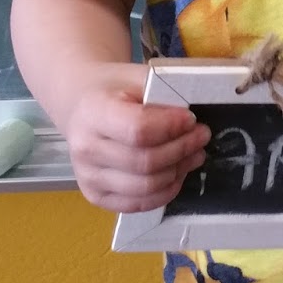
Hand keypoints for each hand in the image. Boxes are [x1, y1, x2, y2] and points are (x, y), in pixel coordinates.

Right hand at [65, 63, 211, 211]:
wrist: (80, 106)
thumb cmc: (114, 90)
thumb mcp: (136, 77)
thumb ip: (163, 95)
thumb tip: (191, 122)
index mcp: (93, 112)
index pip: (138, 129)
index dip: (171, 127)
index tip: (191, 119)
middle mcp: (85, 149)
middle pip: (145, 162)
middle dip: (182, 149)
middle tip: (202, 136)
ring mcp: (88, 177)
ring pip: (145, 187)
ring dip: (178, 171)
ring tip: (194, 154)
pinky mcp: (95, 196)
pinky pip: (137, 205)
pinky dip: (164, 192)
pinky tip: (176, 174)